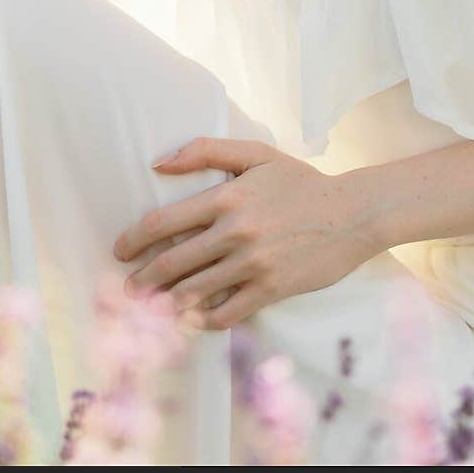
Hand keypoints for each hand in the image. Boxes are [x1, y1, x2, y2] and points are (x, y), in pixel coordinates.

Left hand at [111, 137, 377, 330]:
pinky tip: (191, 321)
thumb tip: (159, 164)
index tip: (120, 250)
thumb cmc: (302, 182)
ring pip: (193, 293)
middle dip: (142, 280)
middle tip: (127, 290)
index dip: (134, 239)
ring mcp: (253, 264)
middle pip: (172, 263)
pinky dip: (203, 321)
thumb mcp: (257, 154)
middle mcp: (235, 232)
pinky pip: (225, 314)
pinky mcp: (271, 290)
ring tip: (149, 310)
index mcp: (227, 197)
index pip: (164, 222)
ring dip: (164, 304)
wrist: (353, 213)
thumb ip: (206, 151)